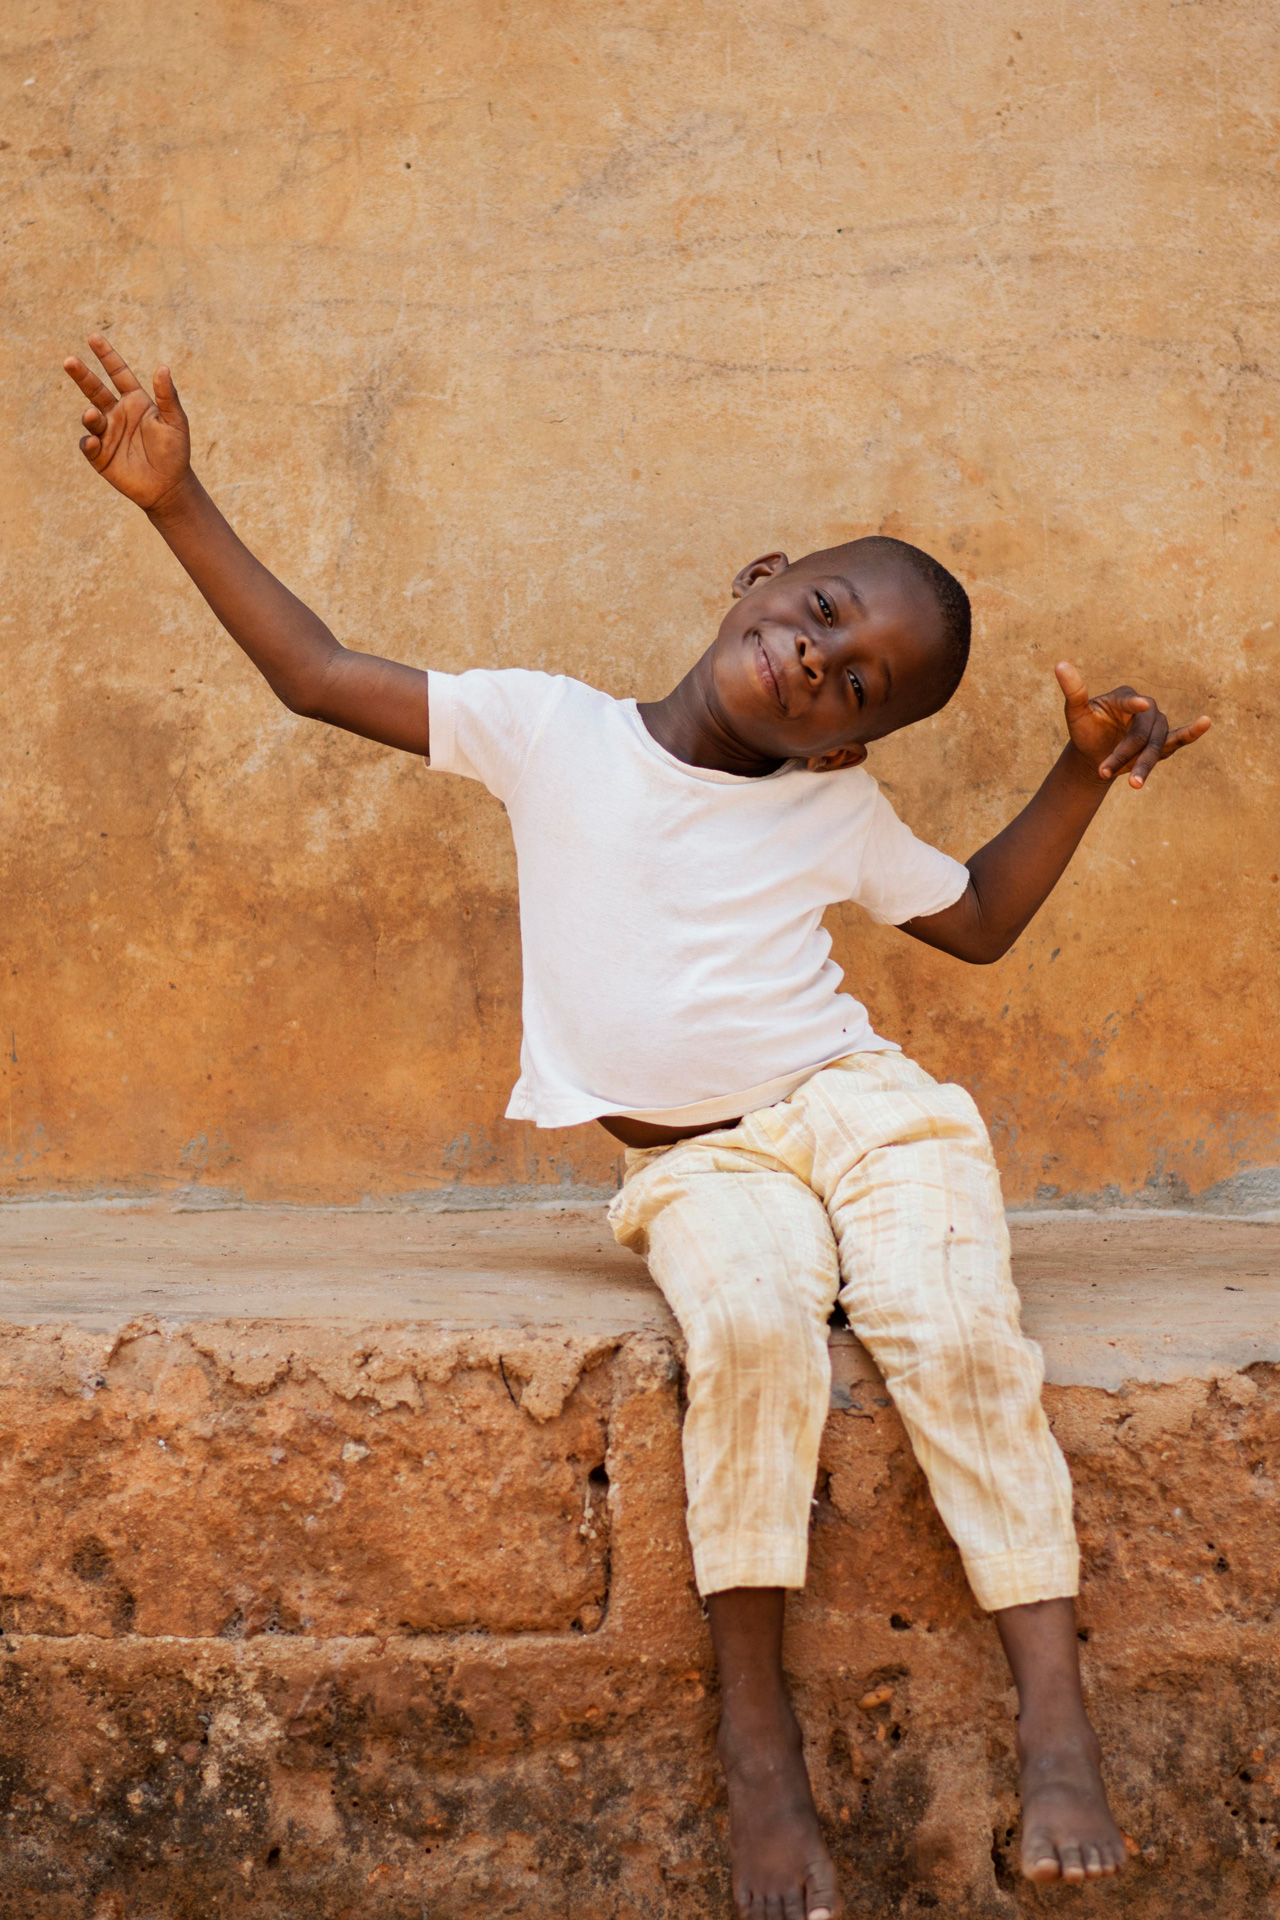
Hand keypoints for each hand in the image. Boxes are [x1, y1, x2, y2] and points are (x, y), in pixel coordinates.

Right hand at [63, 334, 190, 512]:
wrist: (169, 487)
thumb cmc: (175, 452)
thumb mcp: (176, 422)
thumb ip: (168, 397)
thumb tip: (163, 368)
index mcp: (135, 401)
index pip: (118, 373)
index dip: (106, 356)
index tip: (94, 338)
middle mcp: (117, 413)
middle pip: (94, 389)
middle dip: (81, 375)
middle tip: (69, 361)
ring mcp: (107, 433)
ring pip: (90, 417)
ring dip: (90, 416)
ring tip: (94, 416)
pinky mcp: (100, 455)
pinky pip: (88, 444)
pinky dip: (88, 441)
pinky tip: (94, 441)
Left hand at [1055, 661, 1210, 788]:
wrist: (1095, 754)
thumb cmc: (1084, 731)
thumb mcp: (1075, 714)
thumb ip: (1073, 691)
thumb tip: (1059, 664)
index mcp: (1124, 696)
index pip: (1129, 703)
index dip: (1133, 705)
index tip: (1141, 705)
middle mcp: (1145, 707)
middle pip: (1141, 732)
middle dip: (1124, 753)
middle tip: (1103, 771)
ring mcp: (1156, 724)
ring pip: (1155, 745)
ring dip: (1144, 765)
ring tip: (1133, 785)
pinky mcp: (1163, 740)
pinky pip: (1179, 737)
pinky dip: (1192, 732)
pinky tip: (1205, 722)